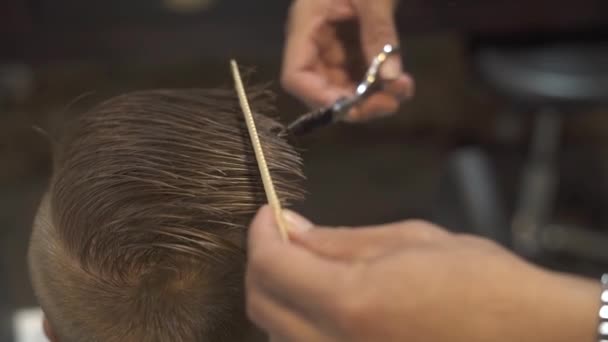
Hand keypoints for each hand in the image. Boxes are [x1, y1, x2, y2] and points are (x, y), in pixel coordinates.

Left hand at [246, 206, 599, 341]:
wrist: (530, 335)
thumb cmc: (481, 281)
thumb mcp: (409, 241)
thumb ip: (340, 241)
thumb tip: (293, 230)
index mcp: (351, 303)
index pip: (271, 266)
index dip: (261, 234)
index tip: (269, 215)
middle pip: (262, 306)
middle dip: (264, 264)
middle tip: (283, 237)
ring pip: (278, 335)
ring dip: (280, 296)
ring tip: (306, 267)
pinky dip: (301, 324)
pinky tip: (325, 302)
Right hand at [281, 0, 413, 120]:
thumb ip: (380, 34)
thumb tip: (391, 79)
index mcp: (306, 25)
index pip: (296, 76)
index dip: (319, 99)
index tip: (353, 106)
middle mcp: (315, 40)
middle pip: (322, 87)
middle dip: (355, 102)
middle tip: (390, 104)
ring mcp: (332, 43)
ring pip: (344, 85)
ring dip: (372, 96)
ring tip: (403, 90)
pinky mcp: (351, 43)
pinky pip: (361, 72)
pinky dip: (380, 83)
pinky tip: (402, 82)